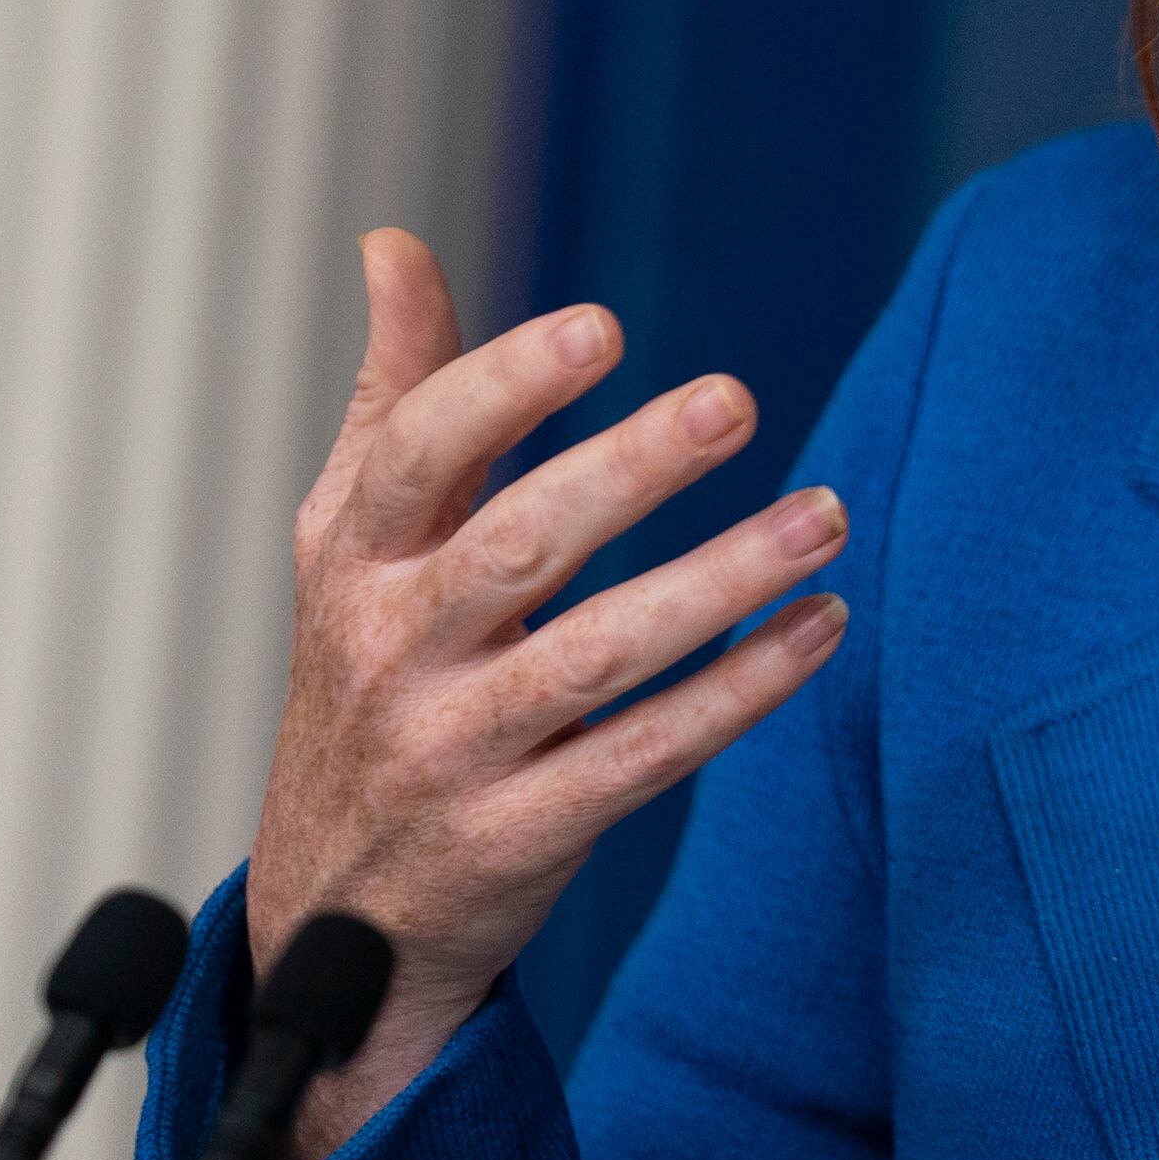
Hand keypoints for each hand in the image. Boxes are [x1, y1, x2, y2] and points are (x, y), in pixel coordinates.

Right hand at [249, 232, 852, 1159]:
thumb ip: (396, 397)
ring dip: (720, 580)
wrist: (331, 915)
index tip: (599, 330)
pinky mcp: (518, 838)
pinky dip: (739, 693)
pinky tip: (819, 627)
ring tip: (827, 515)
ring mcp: (451, 752)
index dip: (501, 390)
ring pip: (597, 655)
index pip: (416, 457)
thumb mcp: (351, 547)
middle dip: (627, 469)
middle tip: (734, 399)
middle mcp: (388, 652)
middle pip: (517, 547)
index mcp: (348, 561)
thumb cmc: (369, 682)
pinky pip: (646, 756)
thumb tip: (393, 244)